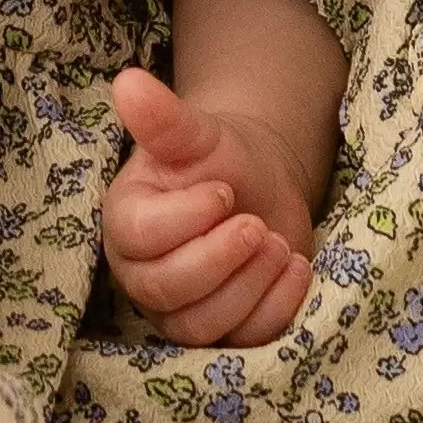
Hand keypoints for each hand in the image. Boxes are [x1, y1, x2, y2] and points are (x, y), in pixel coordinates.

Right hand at [99, 68, 319, 346]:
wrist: (256, 184)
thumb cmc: (219, 159)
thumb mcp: (197, 134)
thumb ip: (163, 118)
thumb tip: (127, 82)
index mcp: (126, 222)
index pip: (141, 237)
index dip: (186, 218)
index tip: (223, 190)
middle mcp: (143, 274)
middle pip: (168, 290)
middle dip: (220, 258)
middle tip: (255, 223)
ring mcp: (180, 310)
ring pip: (203, 324)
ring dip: (249, 285)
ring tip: (277, 243)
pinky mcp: (222, 331)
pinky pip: (243, 341)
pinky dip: (276, 308)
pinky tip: (296, 267)